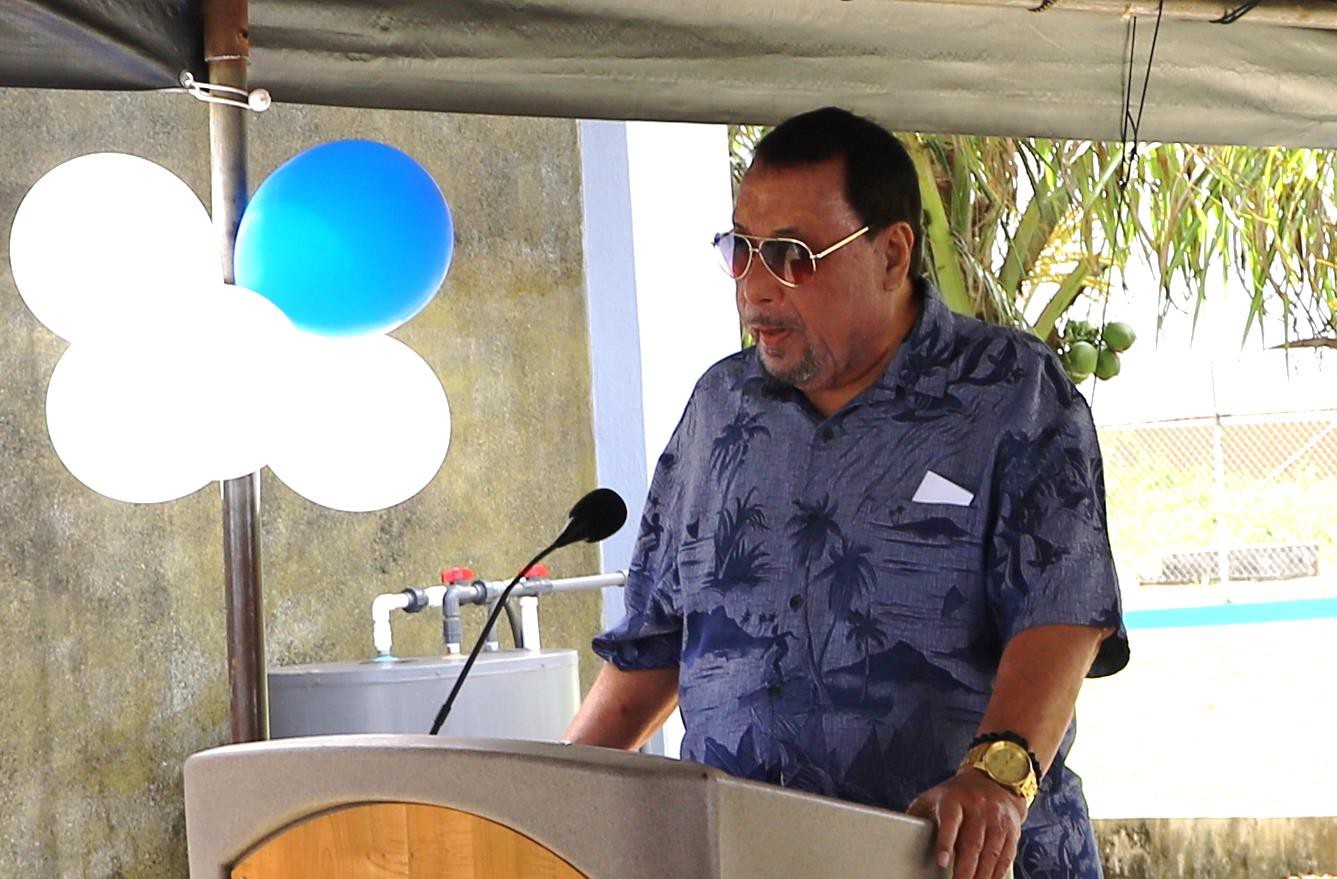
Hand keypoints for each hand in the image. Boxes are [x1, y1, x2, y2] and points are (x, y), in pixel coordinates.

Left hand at [907, 768, 1026, 878]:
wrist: (994, 781)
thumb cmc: (954, 796)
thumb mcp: (933, 798)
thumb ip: (916, 816)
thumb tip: (894, 835)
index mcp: (954, 800)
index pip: (950, 821)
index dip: (945, 841)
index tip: (941, 861)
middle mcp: (978, 808)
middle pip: (972, 843)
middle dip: (965, 870)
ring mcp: (996, 819)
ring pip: (991, 852)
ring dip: (982, 876)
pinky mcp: (1011, 830)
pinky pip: (1006, 856)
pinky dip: (997, 873)